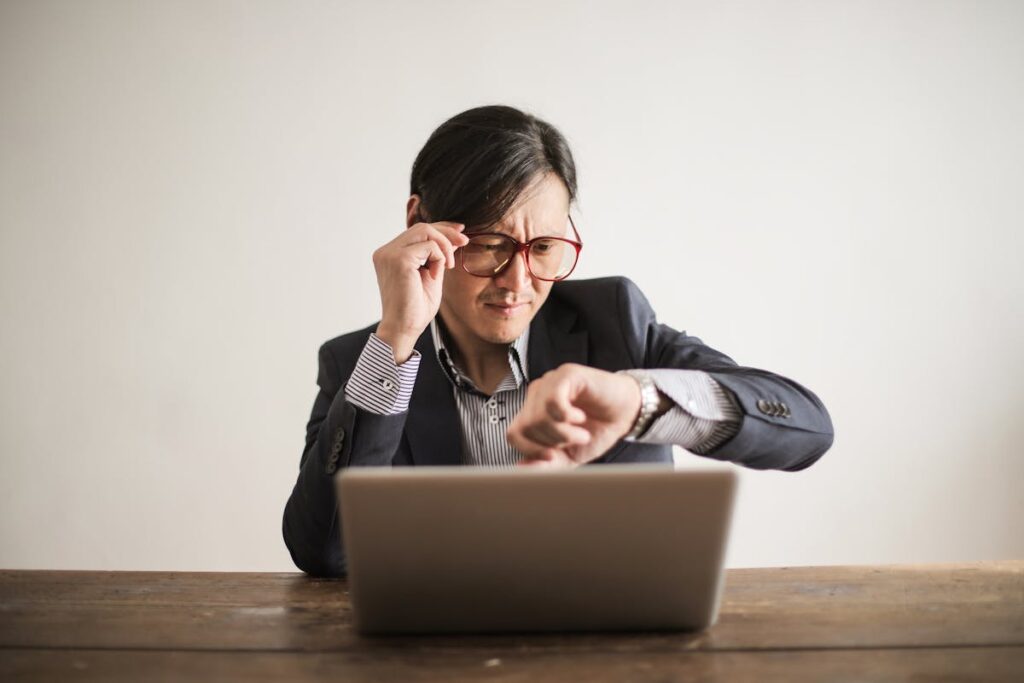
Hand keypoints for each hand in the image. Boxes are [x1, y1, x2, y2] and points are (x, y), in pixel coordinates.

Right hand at [372, 221, 468, 361]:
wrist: (404, 329)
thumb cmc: (415, 309)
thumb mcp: (430, 275)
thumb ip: (436, 256)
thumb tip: (453, 237)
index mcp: (390, 255)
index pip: (417, 231)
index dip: (440, 228)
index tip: (460, 232)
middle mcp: (386, 252)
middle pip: (421, 227)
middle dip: (447, 232)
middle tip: (465, 243)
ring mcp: (390, 254)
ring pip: (425, 231)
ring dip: (444, 246)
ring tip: (449, 266)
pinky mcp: (399, 260)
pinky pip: (429, 246)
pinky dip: (439, 258)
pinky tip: (436, 276)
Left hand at [506, 364, 642, 468]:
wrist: (627, 413)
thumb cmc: (597, 430)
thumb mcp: (570, 455)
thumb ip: (546, 464)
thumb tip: (521, 469)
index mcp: (533, 412)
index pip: (514, 434)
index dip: (530, 450)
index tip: (553, 456)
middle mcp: (537, 395)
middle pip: (526, 426)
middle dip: (552, 442)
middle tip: (574, 441)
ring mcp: (550, 382)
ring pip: (538, 416)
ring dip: (563, 433)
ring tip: (582, 432)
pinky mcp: (566, 374)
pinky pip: (553, 400)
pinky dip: (567, 416)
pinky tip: (580, 417)